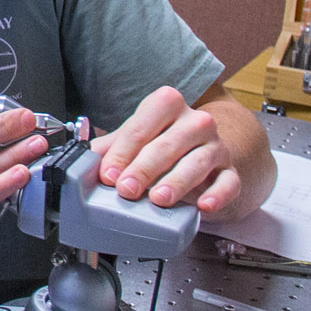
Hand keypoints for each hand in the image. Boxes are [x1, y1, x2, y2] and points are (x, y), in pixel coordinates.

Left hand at [92, 86, 246, 217]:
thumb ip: (109, 148)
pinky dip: (217, 194)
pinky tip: (204, 205)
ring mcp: (216, 145)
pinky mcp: (230, 171)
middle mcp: (195, 121)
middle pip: (167, 144)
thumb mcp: (135, 139)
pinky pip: (228, 182)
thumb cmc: (164, 143)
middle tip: (126, 190)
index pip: (141, 127)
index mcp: (166, 105)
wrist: (204, 153)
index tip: (107, 175)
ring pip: (197, 162)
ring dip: (177, 182)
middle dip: (144, 168)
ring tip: (158, 199)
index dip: (122, 153)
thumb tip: (81, 161)